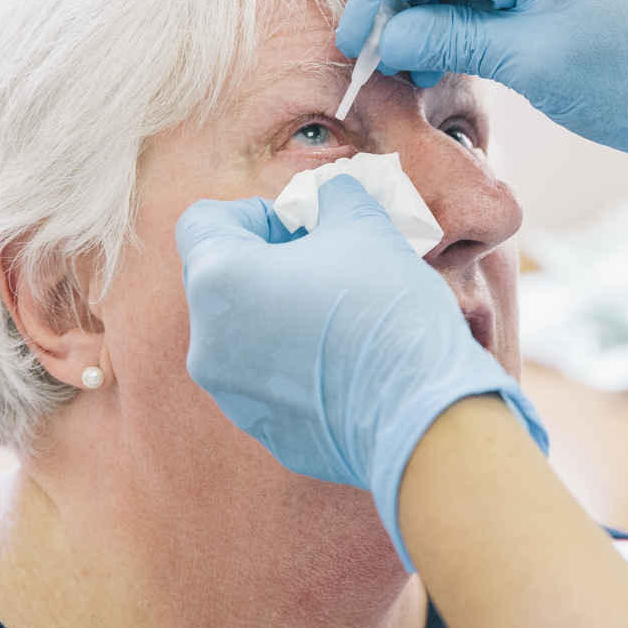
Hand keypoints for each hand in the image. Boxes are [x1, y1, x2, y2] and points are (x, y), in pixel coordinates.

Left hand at [174, 177, 547, 568]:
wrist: (424, 414)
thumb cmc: (388, 309)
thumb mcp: (364, 225)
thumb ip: (332, 197)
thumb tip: (327, 197)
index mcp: (217, 282)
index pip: (203, 222)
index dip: (256, 213)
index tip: (306, 229)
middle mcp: (206, 344)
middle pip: (220, 279)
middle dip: (269, 262)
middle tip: (330, 265)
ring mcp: (232, 394)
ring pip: (243, 332)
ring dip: (282, 311)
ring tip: (344, 316)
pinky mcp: (265, 430)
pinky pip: (269, 379)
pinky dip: (298, 361)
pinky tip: (351, 362)